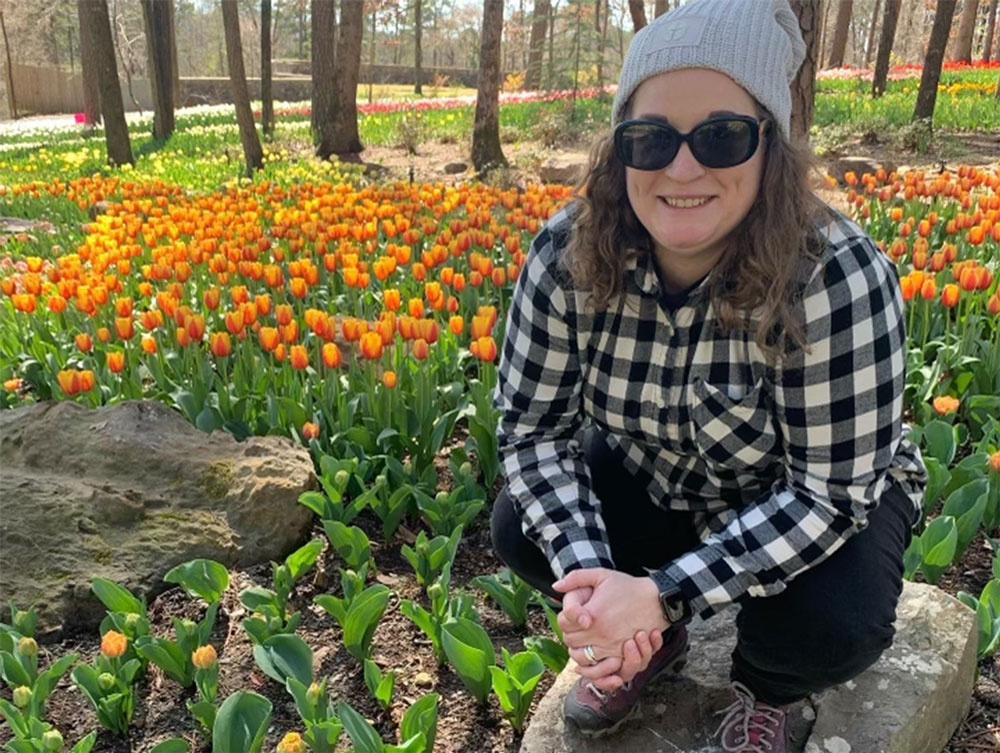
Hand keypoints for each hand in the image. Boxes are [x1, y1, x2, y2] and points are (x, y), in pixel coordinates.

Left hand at [553, 569, 669, 689]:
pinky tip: (590, 662)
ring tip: (582, 643)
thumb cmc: (628, 587)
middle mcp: (600, 633)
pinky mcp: (622, 656)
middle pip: (570, 641)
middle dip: (570, 634)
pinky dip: (593, 669)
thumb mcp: (601, 574)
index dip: (564, 619)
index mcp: (593, 613)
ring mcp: (611, 647)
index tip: (572, 615)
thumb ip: (576, 578)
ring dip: (579, 652)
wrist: (656, 600)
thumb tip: (556, 586)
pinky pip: (601, 670)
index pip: (564, 623)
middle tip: (576, 628)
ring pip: (582, 658)